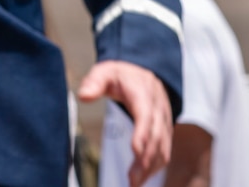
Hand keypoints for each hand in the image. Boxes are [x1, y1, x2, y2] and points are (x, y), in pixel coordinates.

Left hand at [78, 60, 171, 186]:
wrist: (144, 75)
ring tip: (134, 184)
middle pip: (156, 136)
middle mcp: (158, 109)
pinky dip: (155, 167)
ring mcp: (164, 121)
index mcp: (143, 93)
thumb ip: (94, 82)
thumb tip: (83, 96)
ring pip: (163, 147)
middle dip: (146, 159)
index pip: (145, 114)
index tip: (135, 151)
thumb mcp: (105, 72)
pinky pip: (164, 151)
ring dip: (151, 167)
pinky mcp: (165, 132)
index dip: (142, 132)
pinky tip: (141, 179)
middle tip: (132, 179)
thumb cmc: (121, 76)